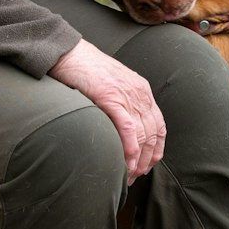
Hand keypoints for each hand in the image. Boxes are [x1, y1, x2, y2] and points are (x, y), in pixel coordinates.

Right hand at [48, 40, 166, 183]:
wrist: (69, 52)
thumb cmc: (84, 69)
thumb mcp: (111, 84)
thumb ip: (121, 102)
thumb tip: (120, 126)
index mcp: (141, 90)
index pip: (159, 125)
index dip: (156, 148)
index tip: (148, 164)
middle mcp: (140, 94)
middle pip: (154, 134)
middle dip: (147, 160)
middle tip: (136, 176)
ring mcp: (127, 96)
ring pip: (143, 136)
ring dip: (137, 161)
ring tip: (128, 176)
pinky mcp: (111, 98)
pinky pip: (128, 129)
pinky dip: (130, 149)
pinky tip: (126, 163)